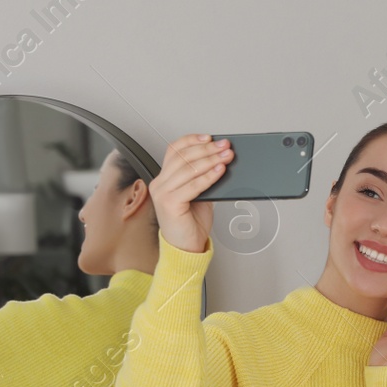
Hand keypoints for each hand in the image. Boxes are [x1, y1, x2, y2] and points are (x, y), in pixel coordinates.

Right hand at [150, 134, 232, 252]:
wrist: (185, 248)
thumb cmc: (190, 224)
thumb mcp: (198, 195)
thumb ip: (202, 177)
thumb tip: (219, 160)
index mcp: (164, 179)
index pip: (174, 150)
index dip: (192, 140)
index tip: (210, 137)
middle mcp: (160, 183)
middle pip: (183, 157)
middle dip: (207, 149)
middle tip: (224, 146)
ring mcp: (162, 193)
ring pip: (188, 169)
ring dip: (211, 160)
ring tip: (226, 156)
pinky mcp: (170, 203)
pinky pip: (193, 185)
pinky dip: (208, 176)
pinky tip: (219, 171)